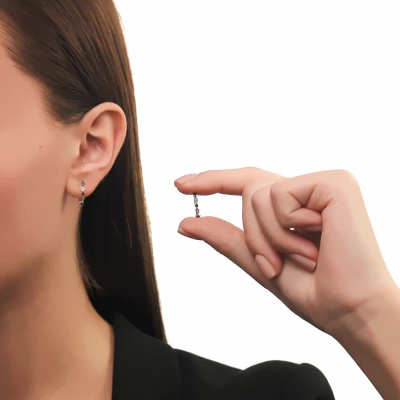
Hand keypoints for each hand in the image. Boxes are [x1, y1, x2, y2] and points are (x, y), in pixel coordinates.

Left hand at [174, 167, 396, 338]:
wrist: (347, 310)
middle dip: (253, 236)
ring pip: (257, 195)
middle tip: (276, 265)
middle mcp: (307, 189)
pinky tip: (316, 241)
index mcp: (293, 205)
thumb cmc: (311, 289)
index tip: (180, 185)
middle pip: (248, 191)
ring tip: (302, 256)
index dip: (212, 181)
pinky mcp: (333, 182)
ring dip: (270, 237)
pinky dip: (286, 228)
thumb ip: (224, 237)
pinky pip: (279, 196)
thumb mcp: (257, 261)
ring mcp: (320, 182)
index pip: (245, 182)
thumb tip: (185, 222)